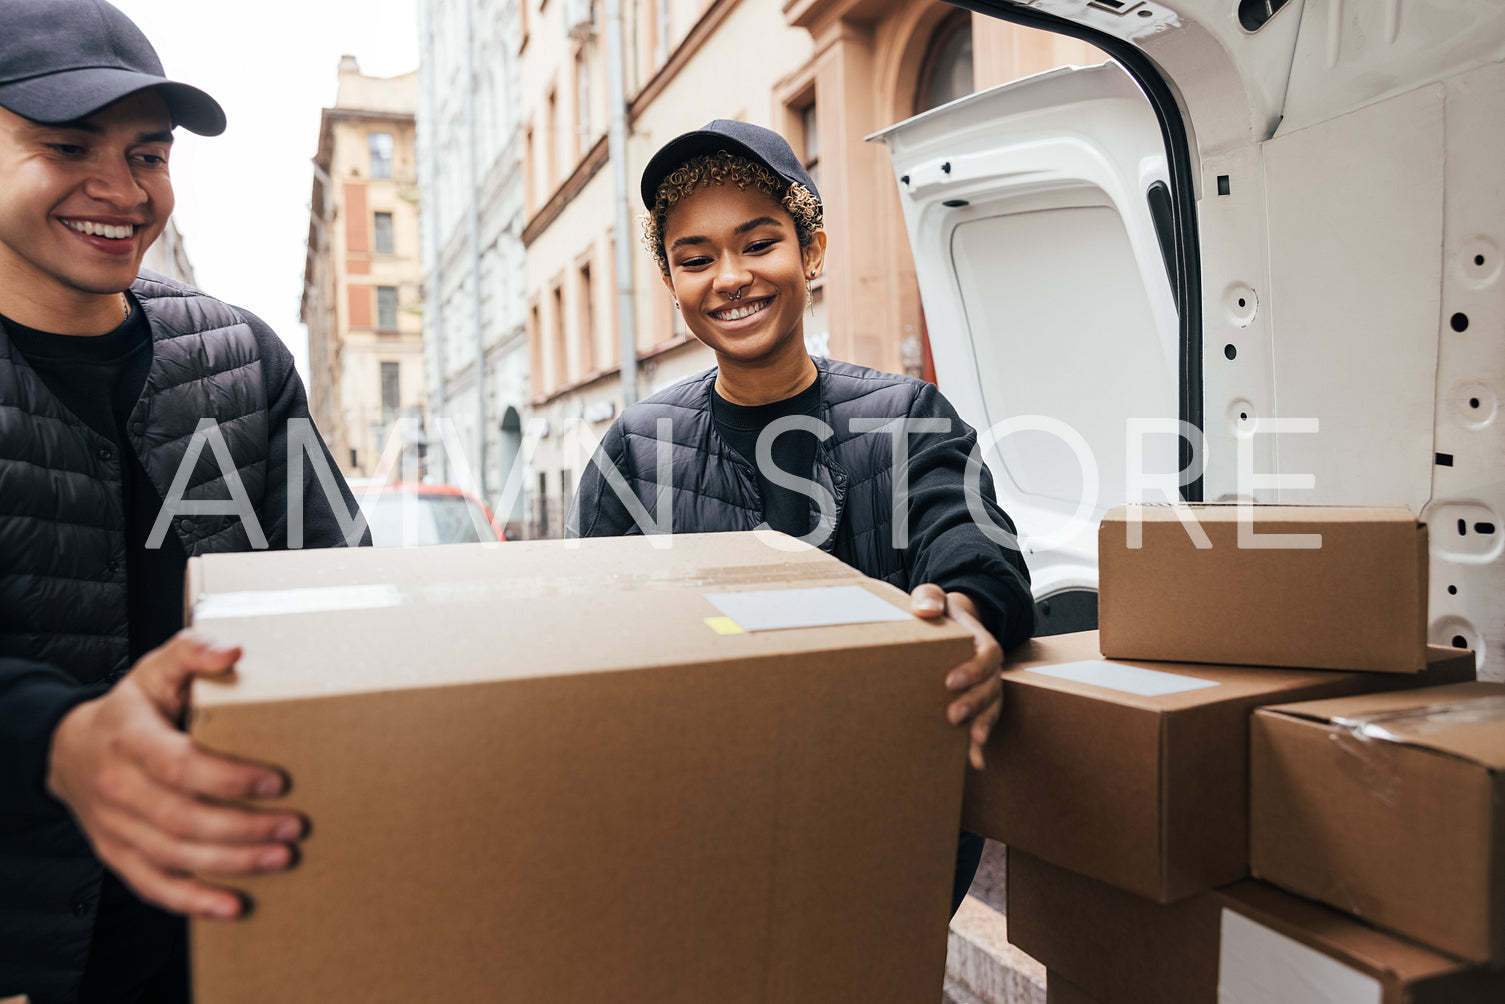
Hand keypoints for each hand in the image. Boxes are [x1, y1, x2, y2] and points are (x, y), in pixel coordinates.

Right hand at [46, 630, 303, 918]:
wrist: (68, 749)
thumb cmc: (130, 709)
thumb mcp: (155, 670)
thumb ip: (192, 653)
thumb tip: (233, 649)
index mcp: (129, 739)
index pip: (180, 765)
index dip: (229, 778)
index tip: (277, 781)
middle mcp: (116, 787)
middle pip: (183, 818)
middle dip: (243, 827)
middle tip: (294, 826)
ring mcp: (114, 826)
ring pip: (173, 855)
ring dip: (231, 864)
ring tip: (281, 858)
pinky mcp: (117, 854)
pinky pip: (153, 885)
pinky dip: (193, 900)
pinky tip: (233, 906)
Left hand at [911, 585, 1002, 769]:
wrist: (951, 623)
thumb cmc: (941, 612)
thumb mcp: (933, 596)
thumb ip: (929, 597)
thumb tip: (927, 610)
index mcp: (981, 640)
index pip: (987, 655)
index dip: (974, 669)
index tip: (950, 681)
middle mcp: (989, 667)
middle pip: (992, 687)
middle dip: (975, 703)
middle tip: (953, 715)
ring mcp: (986, 687)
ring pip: (992, 708)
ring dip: (983, 725)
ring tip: (972, 742)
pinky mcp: (977, 703)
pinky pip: (983, 722)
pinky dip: (980, 744)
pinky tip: (975, 761)